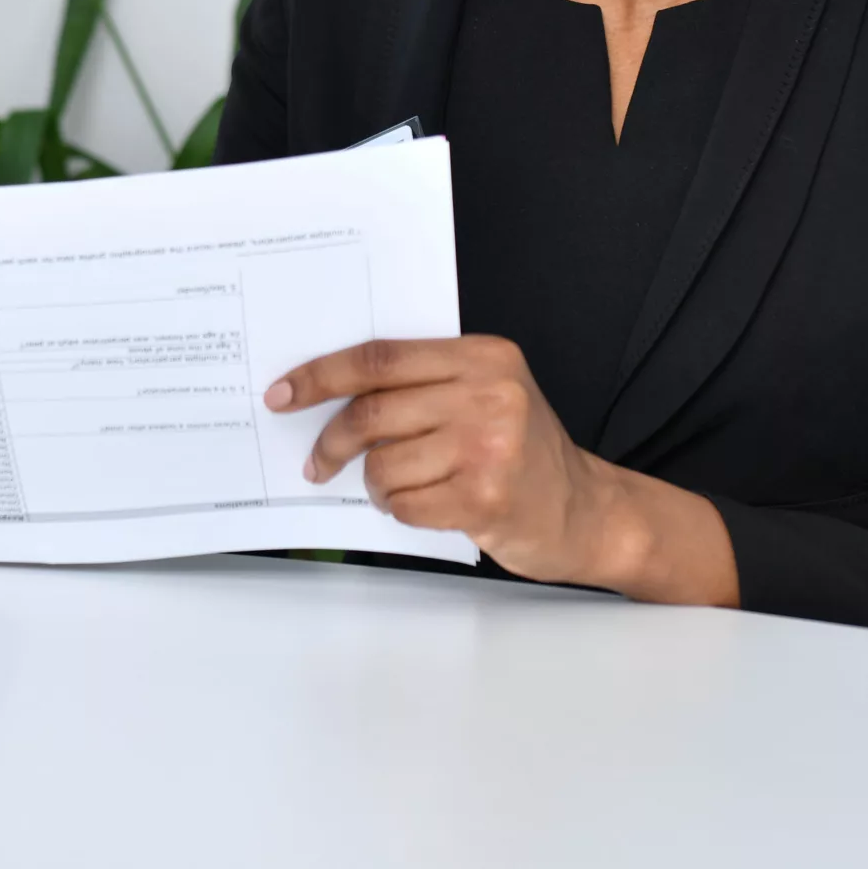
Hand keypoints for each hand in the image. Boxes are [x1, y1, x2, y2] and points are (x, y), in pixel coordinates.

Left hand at [267, 335, 607, 581]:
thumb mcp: (485, 396)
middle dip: (331, 443)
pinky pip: (405, 505)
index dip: (321, 375)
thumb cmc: (522, 453)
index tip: (282, 393)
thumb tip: (330, 392)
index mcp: (482, 356)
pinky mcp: (485, 497)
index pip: (380, 358)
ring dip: (376, 486)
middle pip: (372, 412)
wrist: (585, 512)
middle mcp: (488, 394)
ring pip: (383, 465)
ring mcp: (489, 447)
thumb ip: (423, 385)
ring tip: (403, 489)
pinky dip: (400, 511)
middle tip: (318, 464)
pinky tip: (426, 507)